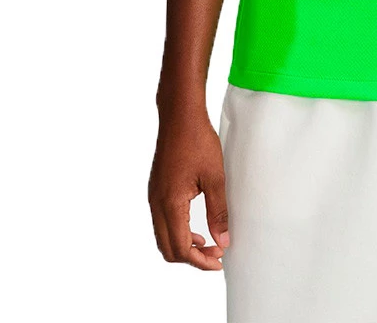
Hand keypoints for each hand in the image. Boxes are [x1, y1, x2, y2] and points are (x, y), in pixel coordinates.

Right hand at [148, 107, 231, 270]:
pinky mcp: (156, 189)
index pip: (180, 248)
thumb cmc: (198, 141)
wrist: (179, 115)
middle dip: (191, 258)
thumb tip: (223, 241)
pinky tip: (196, 226)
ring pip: (163, 236)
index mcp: (170, 203)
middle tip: (215, 254)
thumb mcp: (215, 177)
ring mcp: (153, 197)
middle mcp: (156, 204)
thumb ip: (218, 212)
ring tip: (209, 242)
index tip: (219, 261)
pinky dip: (178, 231)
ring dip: (184, 245)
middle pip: (167, 248)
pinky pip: (162, 221)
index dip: (200, 261)